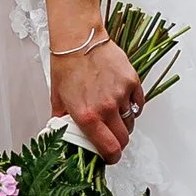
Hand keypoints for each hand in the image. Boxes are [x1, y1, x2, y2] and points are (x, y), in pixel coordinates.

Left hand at [52, 30, 143, 162]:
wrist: (79, 38)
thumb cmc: (66, 65)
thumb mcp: (57, 98)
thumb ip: (61, 120)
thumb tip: (63, 134)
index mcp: (87, 116)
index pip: (109, 149)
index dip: (111, 157)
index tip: (110, 156)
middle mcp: (107, 108)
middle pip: (123, 139)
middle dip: (118, 142)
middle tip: (110, 136)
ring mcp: (122, 94)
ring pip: (131, 121)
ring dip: (123, 123)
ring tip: (112, 113)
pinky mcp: (132, 81)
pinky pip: (138, 103)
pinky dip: (132, 106)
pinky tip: (122, 101)